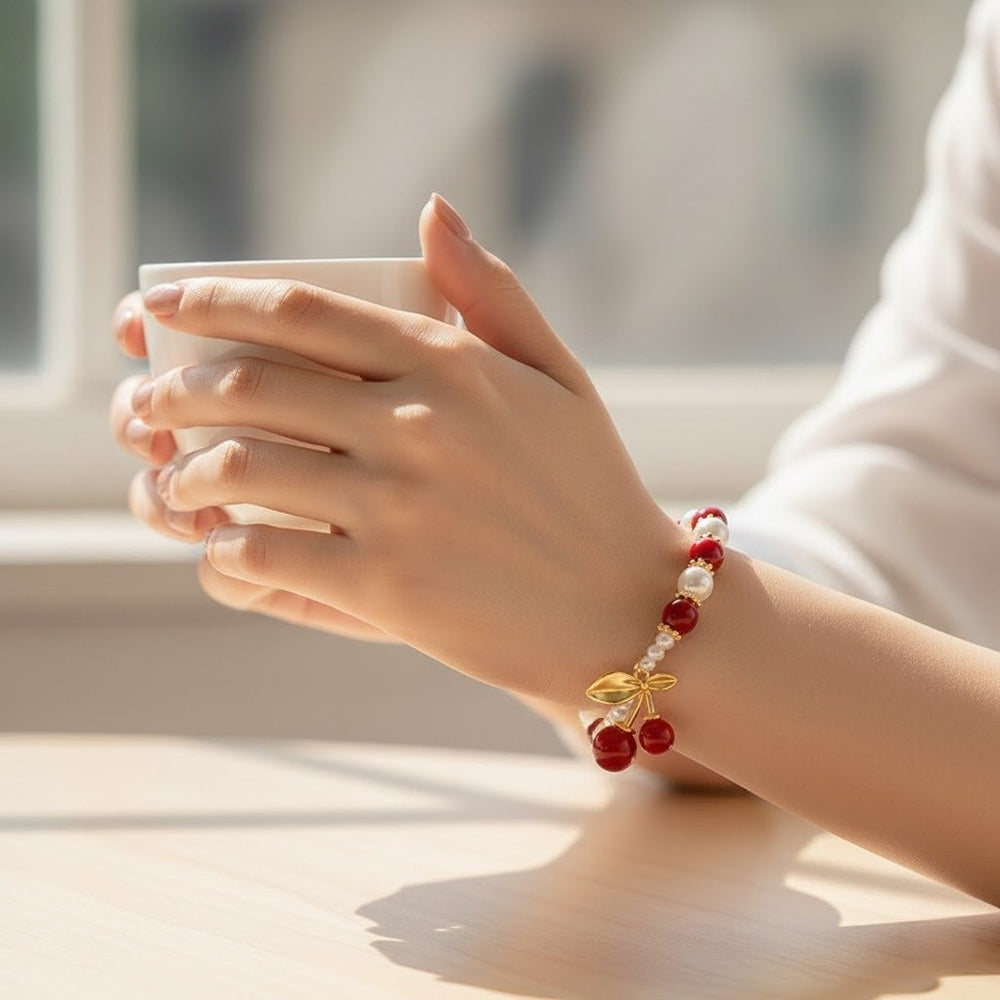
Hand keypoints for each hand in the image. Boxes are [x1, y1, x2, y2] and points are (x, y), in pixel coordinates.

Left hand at [125, 195, 684, 702]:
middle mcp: (416, 423)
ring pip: (238, 467)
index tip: (158, 307)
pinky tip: (219, 546)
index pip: (299, 310)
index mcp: (451, 363)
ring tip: (173, 478)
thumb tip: (431, 210)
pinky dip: (220, 549)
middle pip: (249, 384)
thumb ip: (491, 292)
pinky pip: (262, 556)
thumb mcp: (557, 376)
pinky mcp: (384, 588)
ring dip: (182, 470)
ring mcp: (397, 507)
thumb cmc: (589, 488)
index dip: (210, 300)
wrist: (624, 607)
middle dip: (172, 387)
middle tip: (147, 401)